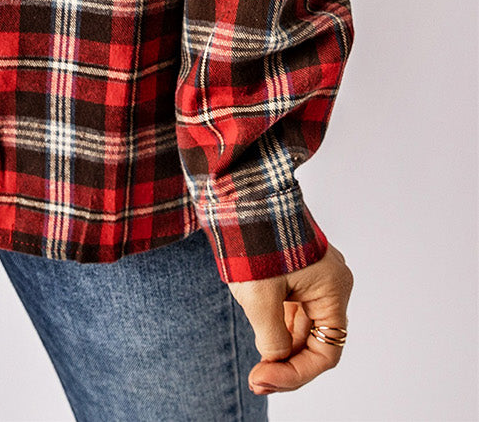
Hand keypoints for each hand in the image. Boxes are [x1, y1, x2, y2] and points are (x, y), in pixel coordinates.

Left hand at [227, 242, 352, 394]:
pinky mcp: (294, 269)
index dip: (296, 373)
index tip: (263, 379)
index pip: (325, 351)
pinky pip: (290, 307)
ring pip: (301, 326)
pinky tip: (256, 329)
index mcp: (333, 289)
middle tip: (256, 380)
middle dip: (286, 363)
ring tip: (255, 360)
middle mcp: (329, 283)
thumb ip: (272, 338)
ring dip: (279, 346)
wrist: (238, 191)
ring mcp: (312, 275)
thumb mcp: (260, 298)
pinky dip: (274, 324)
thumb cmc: (253, 238)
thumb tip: (275, 359)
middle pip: (314, 340)